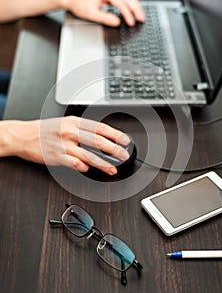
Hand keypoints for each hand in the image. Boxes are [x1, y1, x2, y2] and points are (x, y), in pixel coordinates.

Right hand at [3, 117, 130, 174]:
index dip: (115, 134)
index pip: (100, 127)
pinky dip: (83, 168)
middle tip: (124, 156)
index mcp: (75, 122)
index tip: (125, 140)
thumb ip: (83, 129)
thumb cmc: (46, 130)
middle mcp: (70, 132)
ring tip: (112, 169)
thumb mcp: (66, 122)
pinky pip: (74, 164)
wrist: (24, 135)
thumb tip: (103, 137)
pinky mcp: (57, 157)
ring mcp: (64, 145)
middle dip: (114, 150)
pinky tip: (88, 170)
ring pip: (89, 156)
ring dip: (103, 164)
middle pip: (98, 142)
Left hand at [62, 0, 144, 26]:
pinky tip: (133, 11)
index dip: (128, 14)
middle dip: (136, 9)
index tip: (131, 23)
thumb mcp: (91, 14)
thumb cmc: (80, 4)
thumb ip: (104, 18)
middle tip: (141, 20)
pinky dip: (131, 5)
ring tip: (140, 16)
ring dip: (135, 6)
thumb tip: (117, 22)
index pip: (121, 4)